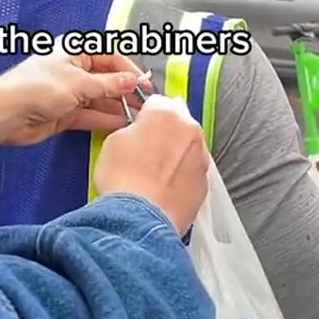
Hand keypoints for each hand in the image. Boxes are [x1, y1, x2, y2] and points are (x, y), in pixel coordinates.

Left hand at [0, 52, 149, 147]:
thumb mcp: (79, 83)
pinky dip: (104, 120)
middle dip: (125, 90)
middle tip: (146, 104)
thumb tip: (133, 80)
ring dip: (117, 107)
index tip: (145, 84)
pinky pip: (89, 115)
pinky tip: (121, 125)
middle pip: (106, 79)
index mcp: (75, 52)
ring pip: (99, 99)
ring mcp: (69, 93)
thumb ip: (108, 84)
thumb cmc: (40, 88)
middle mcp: (73, 70)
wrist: (5, 113)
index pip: (110, 57)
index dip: (129, 70)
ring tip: (138, 117)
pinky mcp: (64, 114)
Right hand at [94, 96, 209, 230]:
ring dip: (175, 154)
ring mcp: (201, 158)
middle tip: (145, 150)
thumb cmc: (124, 178)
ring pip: (188, 148)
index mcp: (166, 113)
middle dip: (165, 132)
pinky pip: (193, 172)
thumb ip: (133, 129)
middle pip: (178, 122)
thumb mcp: (114, 141)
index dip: (145, 115)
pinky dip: (182, 176)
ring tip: (154, 173)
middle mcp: (190, 131)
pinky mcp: (205, 183)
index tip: (139, 125)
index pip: (157, 101)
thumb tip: (138, 133)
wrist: (139, 217)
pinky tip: (163, 187)